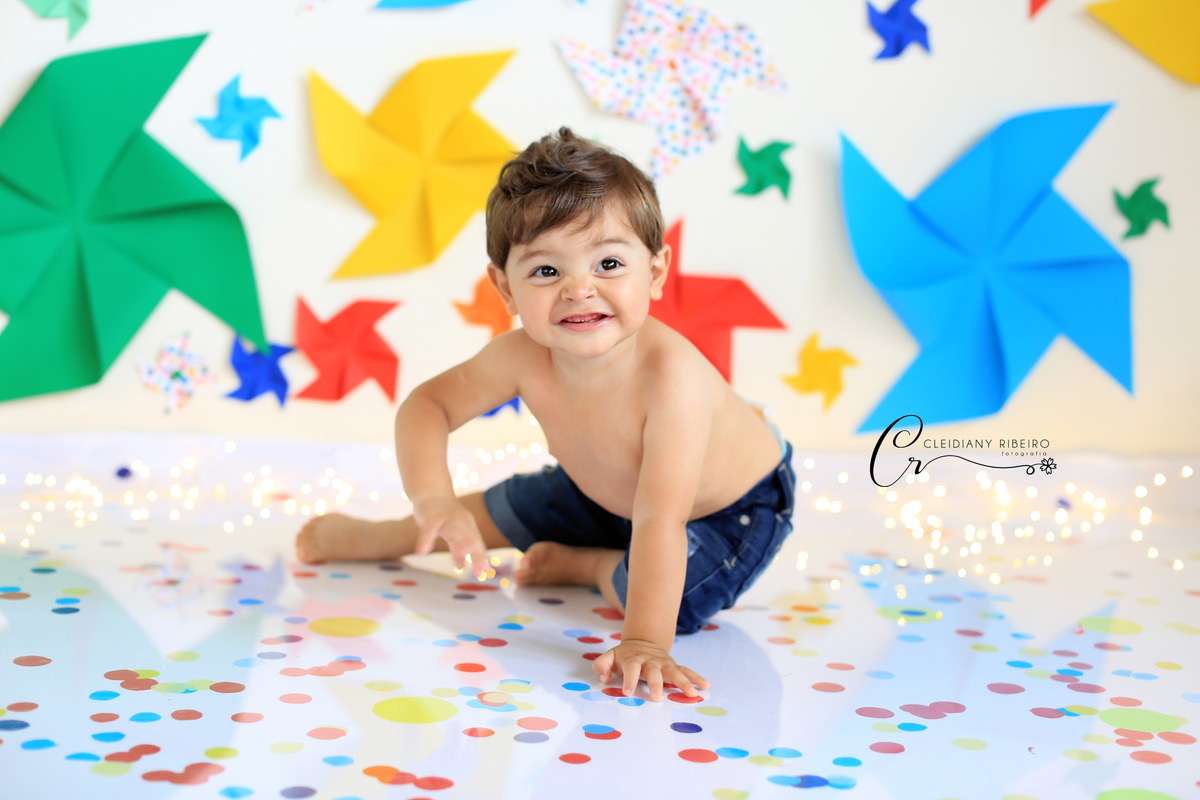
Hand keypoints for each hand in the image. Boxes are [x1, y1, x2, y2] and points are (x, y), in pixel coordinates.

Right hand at [411, 496, 488, 578]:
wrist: (430, 491)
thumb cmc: (442, 515)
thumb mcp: (452, 532)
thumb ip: (456, 547)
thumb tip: (461, 567)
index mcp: (468, 526)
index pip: (477, 543)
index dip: (481, 558)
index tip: (483, 573)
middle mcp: (461, 522)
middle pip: (471, 540)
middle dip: (477, 556)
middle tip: (480, 572)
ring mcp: (446, 518)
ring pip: (454, 533)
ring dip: (459, 547)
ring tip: (461, 564)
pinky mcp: (430, 516)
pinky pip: (428, 530)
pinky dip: (425, 540)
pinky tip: (421, 552)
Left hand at [591, 639, 709, 700]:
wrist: (642, 641)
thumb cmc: (624, 656)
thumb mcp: (609, 656)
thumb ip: (602, 665)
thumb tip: (605, 678)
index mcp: (633, 659)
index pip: (631, 668)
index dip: (629, 679)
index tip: (627, 692)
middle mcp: (650, 661)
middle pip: (654, 671)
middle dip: (656, 684)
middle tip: (657, 698)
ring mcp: (664, 663)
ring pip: (674, 672)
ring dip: (683, 682)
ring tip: (692, 694)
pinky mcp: (673, 666)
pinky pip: (686, 671)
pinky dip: (696, 678)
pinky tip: (705, 686)